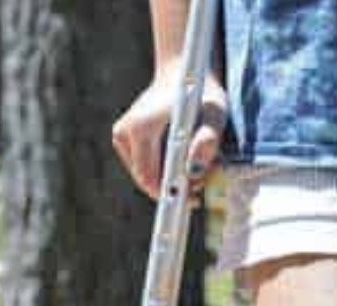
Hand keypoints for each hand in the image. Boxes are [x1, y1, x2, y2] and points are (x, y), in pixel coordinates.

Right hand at [110, 64, 229, 199]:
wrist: (182, 73)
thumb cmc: (201, 93)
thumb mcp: (215, 114)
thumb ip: (208, 142)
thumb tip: (193, 171)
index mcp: (141, 128)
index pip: (149, 178)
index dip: (170, 195)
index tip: (192, 202)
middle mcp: (125, 132)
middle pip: (146, 179)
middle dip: (173, 187)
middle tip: (201, 183)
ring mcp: (121, 136)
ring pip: (144, 174)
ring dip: (169, 178)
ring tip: (194, 168)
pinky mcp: (123, 138)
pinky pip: (143, 166)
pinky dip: (162, 169)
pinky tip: (181, 160)